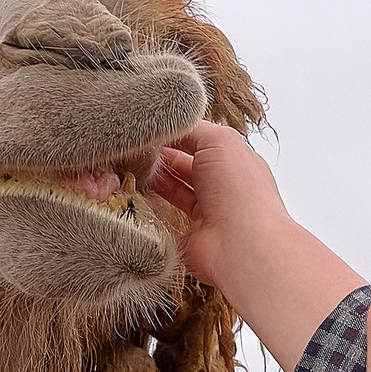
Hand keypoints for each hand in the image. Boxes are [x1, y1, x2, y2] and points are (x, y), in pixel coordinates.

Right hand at [148, 123, 365, 371]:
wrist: (243, 244)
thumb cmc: (239, 189)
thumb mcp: (218, 140)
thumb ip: (193, 129)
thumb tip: (172, 127)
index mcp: (233, 162)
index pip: (200, 143)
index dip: (175, 136)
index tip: (148, 130)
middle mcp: (222, 188)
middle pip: (184, 168)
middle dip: (160, 158)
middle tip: (132, 150)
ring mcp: (207, 215)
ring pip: (174, 193)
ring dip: (153, 182)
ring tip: (127, 169)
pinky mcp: (190, 240)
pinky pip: (166, 223)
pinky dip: (151, 212)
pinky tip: (133, 198)